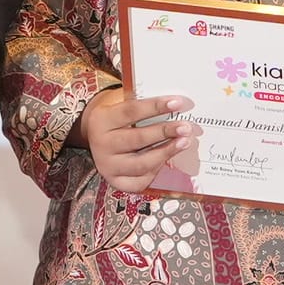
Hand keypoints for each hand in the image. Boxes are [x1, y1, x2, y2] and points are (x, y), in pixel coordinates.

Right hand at [73, 87, 196, 192]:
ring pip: (141, 163)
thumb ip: (142, 105)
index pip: (131, 111)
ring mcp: (107, 166)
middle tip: (185, 127)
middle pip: (137, 139)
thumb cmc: (118, 120)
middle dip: (165, 132)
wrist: (98, 140)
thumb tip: (174, 105)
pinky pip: (140, 181)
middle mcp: (101, 145)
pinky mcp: (115, 182)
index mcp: (101, 120)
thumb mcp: (122, 106)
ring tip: (184, 142)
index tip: (177, 103)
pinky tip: (168, 159)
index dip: (155, 106)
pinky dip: (156, 170)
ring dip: (166, 152)